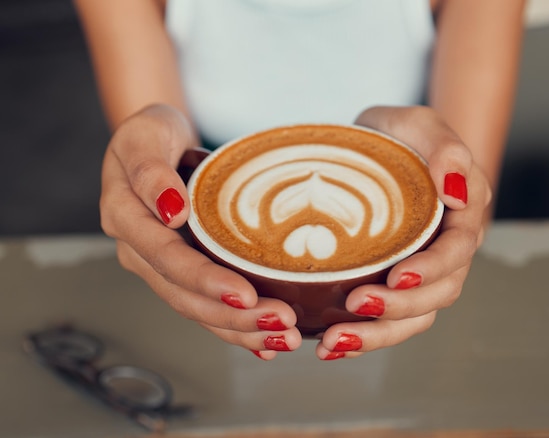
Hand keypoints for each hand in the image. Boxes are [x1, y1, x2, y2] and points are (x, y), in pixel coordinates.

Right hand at [100, 104, 300, 359]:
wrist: (155, 143)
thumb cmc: (152, 134)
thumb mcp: (146, 135)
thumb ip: (150, 171)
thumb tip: (172, 210)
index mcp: (125, 218)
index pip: (167, 258)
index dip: (205, 280)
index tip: (246, 294)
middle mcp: (140, 251)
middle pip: (184, 296)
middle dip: (234, 316)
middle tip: (281, 323)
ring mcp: (160, 266)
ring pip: (197, 309)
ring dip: (240, 330)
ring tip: (284, 339)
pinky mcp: (181, 271)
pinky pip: (205, 305)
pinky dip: (235, 327)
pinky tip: (265, 345)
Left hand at [315, 105, 491, 359]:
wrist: (378, 148)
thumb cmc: (399, 134)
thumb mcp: (418, 124)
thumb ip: (444, 146)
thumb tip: (456, 190)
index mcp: (463, 213)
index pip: (457, 250)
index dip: (431, 270)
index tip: (396, 277)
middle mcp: (448, 248)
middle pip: (438, 294)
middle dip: (399, 308)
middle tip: (355, 306)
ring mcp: (422, 270)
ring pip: (415, 316)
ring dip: (379, 334)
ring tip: (335, 342)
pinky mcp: (394, 283)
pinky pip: (389, 318)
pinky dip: (363, 336)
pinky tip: (330, 344)